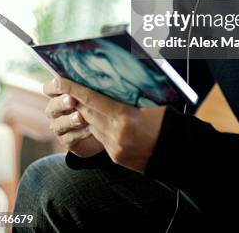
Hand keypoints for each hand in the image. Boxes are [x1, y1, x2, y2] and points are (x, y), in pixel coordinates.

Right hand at [43, 79, 103, 157]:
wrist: (102, 130)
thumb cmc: (96, 104)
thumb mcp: (92, 93)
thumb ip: (87, 85)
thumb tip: (94, 71)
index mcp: (59, 95)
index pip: (49, 89)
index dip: (52, 86)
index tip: (59, 82)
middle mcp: (55, 111)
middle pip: (53, 106)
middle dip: (62, 103)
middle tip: (72, 99)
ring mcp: (59, 127)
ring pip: (59, 124)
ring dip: (70, 120)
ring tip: (81, 117)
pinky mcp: (67, 141)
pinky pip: (69, 138)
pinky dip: (79, 133)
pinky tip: (90, 129)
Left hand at [49, 77, 165, 172]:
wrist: (179, 154)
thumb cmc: (169, 124)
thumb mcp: (151, 105)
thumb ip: (130, 98)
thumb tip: (118, 84)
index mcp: (125, 119)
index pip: (92, 100)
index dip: (74, 89)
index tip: (59, 80)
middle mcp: (115, 135)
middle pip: (87, 113)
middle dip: (73, 99)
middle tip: (61, 87)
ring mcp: (115, 149)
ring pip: (92, 126)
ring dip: (83, 113)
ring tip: (75, 100)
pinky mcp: (117, 158)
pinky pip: (102, 139)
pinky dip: (97, 127)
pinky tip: (96, 119)